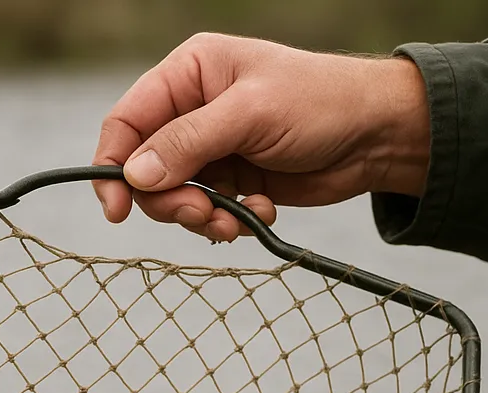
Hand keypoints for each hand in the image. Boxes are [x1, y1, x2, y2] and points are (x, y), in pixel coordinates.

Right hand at [93, 33, 429, 240]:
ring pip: (174, 198)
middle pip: (146, 170)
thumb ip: (188, 143)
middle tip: (201, 214)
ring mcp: (212, 150)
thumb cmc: (321, 103)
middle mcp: (193, 112)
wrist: (375, 137)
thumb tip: (135, 175)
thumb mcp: (249, 115)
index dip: (113, 166)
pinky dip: (228, 223)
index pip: (128, 122)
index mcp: (189, 74)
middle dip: (170, 200)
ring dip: (201, 218)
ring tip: (235, 221)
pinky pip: (207, 214)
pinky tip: (260, 213)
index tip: (117, 209)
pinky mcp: (232, 182)